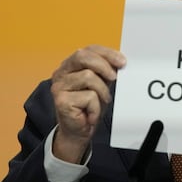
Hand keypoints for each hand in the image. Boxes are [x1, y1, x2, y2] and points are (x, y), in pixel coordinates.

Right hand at [50, 45, 125, 162]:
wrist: (78, 131)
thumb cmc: (89, 106)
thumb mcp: (101, 83)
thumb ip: (106, 70)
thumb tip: (121, 61)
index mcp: (71, 64)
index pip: (89, 49)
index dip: (107, 53)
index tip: (122, 62)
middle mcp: (61, 72)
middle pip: (83, 56)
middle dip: (103, 65)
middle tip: (114, 77)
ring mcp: (59, 86)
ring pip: (88, 76)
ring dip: (102, 91)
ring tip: (101, 102)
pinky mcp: (61, 100)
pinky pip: (88, 97)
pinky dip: (96, 107)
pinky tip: (91, 114)